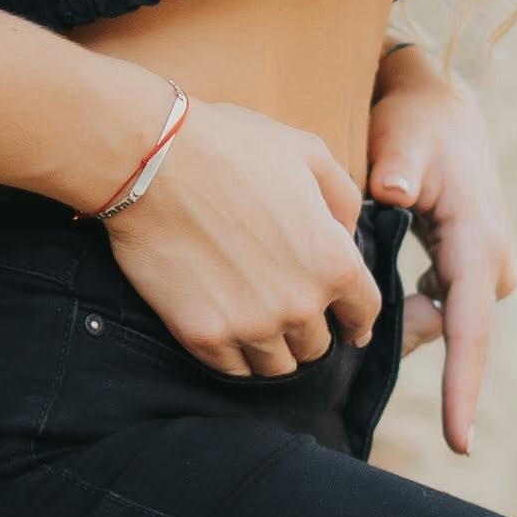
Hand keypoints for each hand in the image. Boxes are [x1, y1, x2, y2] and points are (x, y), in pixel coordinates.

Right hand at [99, 89, 382, 375]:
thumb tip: (347, 234)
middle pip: (317, 346)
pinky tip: (225, 330)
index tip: (349, 326)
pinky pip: (232, 369)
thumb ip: (343, 200)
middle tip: (285, 311)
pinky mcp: (204, 336)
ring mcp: (251, 326)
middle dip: (307, 329)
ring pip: (276, 366)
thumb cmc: (231, 147)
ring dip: (271, 349)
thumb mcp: (309, 154)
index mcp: (335, 263)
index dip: (357, 319)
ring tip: (254, 325)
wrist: (153, 162)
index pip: (363, 312)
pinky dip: (233, 355)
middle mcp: (300, 305)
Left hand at [365, 46, 516, 451]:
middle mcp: (486, 262)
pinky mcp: (458, 270)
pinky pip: (430, 308)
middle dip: (402, 334)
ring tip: (355, 278)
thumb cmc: (417, 122)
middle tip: (346, 313)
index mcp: (479, 239)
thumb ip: (400, 163)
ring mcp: (475, 269)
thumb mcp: (406, 135)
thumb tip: (397, 193)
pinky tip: (363, 285)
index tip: (459, 441)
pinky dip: (400, 306)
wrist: (436, 105)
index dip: (464, 387)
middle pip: (446, 331)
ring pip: (435, 321)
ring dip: (396, 315)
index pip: (470, 327)